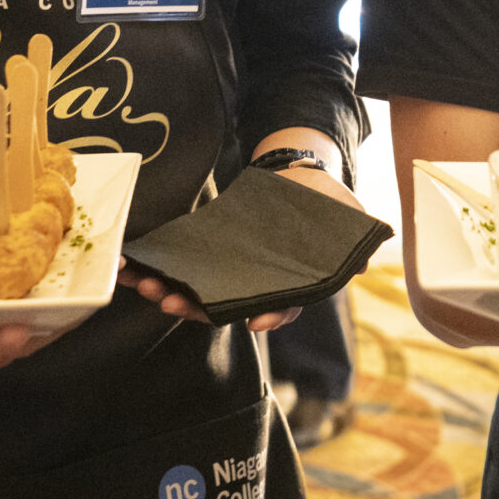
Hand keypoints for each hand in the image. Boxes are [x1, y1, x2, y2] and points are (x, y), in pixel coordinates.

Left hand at [124, 152, 370, 333]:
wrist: (301, 176)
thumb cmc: (327, 203)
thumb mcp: (349, 218)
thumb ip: (355, 241)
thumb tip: (363, 263)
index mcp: (291, 283)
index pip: (281, 307)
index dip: (269, 315)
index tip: (254, 321)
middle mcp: (257, 285)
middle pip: (226, 306)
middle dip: (196, 308)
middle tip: (172, 304)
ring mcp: (231, 273)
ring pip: (197, 293)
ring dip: (170, 292)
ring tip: (149, 286)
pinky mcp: (211, 255)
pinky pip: (183, 268)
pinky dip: (158, 270)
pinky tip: (136, 268)